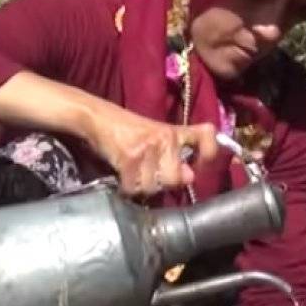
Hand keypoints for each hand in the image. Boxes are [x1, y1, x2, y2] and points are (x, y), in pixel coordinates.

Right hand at [85, 103, 218, 195]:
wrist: (96, 118)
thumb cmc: (124, 128)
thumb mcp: (154, 133)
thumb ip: (175, 155)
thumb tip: (189, 177)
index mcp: (173, 131)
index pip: (207, 135)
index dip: (209, 154)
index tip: (198, 165)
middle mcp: (166, 138)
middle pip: (177, 179)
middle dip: (161, 183)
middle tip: (148, 174)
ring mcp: (148, 148)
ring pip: (153, 187)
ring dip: (140, 187)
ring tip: (131, 173)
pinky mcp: (130, 158)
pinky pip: (134, 188)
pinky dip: (125, 188)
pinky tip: (121, 176)